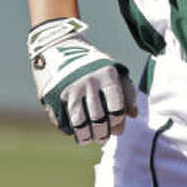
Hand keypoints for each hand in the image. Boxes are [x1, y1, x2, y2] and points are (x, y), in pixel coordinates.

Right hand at [27, 17, 137, 144]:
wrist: (59, 47)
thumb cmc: (93, 63)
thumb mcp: (114, 70)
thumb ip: (127, 91)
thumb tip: (132, 115)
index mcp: (107, 76)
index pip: (116, 108)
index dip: (117, 121)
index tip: (116, 126)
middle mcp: (89, 82)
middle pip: (98, 118)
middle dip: (102, 133)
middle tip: (103, 138)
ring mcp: (70, 89)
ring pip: (80, 122)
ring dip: (85, 136)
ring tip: (89, 139)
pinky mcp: (54, 96)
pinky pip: (63, 120)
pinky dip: (70, 130)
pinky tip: (76, 133)